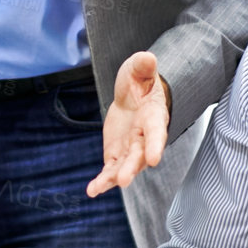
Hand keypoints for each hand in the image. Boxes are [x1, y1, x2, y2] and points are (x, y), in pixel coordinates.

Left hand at [87, 51, 169, 196]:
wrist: (134, 97)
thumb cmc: (141, 82)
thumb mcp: (139, 70)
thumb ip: (143, 66)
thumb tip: (148, 57)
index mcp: (154, 118)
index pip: (156, 133)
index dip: (155, 145)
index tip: (154, 158)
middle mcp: (145, 139)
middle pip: (140, 156)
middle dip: (132, 168)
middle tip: (124, 180)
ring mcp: (130, 149)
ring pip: (124, 167)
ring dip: (114, 178)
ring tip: (98, 188)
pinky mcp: (116, 155)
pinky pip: (110, 170)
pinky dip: (102, 181)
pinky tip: (91, 191)